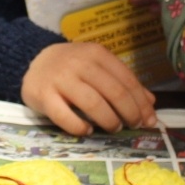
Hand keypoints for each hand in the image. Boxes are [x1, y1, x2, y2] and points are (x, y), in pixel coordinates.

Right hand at [21, 42, 156, 135]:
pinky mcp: (43, 95)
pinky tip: (87, 131)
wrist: (34, 63)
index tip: (149, 119)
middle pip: (113, 92)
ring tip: (115, 128)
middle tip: (134, 125)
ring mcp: (60, 79)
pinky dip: (79, 127)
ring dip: (109, 120)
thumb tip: (150, 102)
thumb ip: (123, 82)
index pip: (126, 80)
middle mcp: (79, 63)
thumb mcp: (99, 68)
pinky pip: (64, 117)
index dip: (141, 103)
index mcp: (96, 54)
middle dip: (129, 113)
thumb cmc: (73, 69)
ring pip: (92, 104)